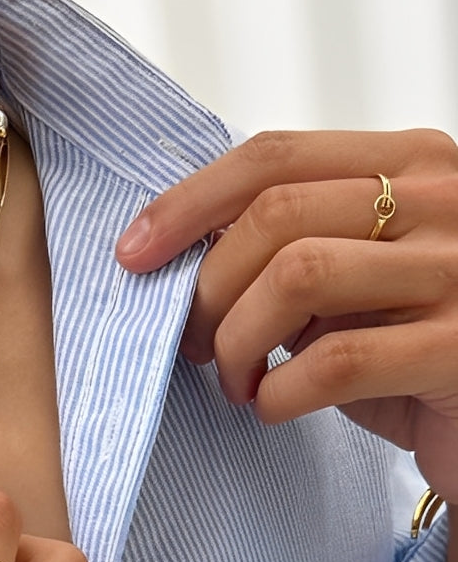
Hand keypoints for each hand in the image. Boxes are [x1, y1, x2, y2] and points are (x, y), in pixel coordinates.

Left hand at [115, 128, 457, 497]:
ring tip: (235, 378)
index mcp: (408, 164)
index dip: (187, 203)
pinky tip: (272, 405)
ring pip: (297, 275)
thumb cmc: (410, 340)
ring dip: (236, 339)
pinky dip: (278, 391)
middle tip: (191, 339)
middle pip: (274, 214)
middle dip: (208, 286)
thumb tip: (176, 247)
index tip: (135, 254)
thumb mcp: (349, 272)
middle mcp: (443, 201)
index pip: (272, 156)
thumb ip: (285, 242)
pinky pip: (334, 362)